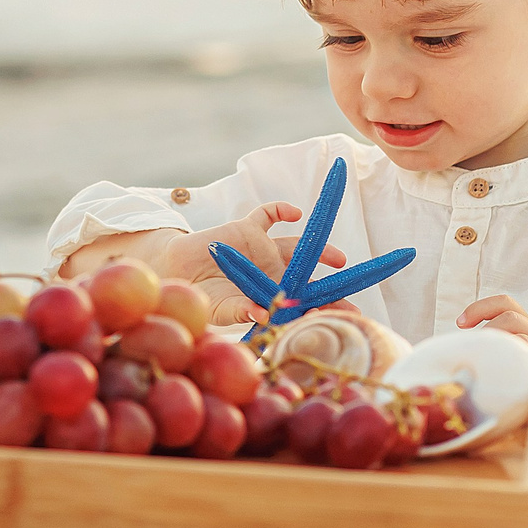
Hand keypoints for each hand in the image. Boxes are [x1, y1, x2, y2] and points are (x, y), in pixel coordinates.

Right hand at [153, 203, 347, 325]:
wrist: (177, 271)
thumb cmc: (202, 298)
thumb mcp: (222, 310)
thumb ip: (241, 312)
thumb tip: (264, 316)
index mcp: (269, 293)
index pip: (301, 302)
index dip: (321, 308)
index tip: (341, 317)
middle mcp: (272, 271)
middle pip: (309, 276)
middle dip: (331, 286)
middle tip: (349, 296)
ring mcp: (263, 249)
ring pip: (299, 246)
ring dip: (320, 250)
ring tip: (340, 260)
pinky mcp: (248, 229)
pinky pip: (269, 215)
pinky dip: (282, 210)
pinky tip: (294, 213)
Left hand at [457, 294, 527, 375]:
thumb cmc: (514, 389)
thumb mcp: (500, 362)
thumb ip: (486, 349)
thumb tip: (453, 347)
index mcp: (526, 330)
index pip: (506, 304)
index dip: (481, 307)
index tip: (460, 323)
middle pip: (512, 315)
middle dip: (487, 327)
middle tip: (474, 347)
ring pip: (522, 333)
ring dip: (498, 341)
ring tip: (486, 360)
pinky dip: (513, 356)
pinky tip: (499, 372)